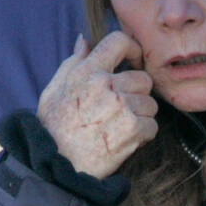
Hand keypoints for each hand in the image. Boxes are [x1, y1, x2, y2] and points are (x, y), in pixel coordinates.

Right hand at [35, 31, 158, 179]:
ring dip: (141, 117)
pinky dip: (143, 136)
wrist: (56, 164)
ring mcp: (121, 106)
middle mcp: (106, 84)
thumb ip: (72, 64)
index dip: (133, 49)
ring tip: (121, 128)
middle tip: (123, 110)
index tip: (134, 63)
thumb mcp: (54, 90)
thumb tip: (84, 41)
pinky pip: (152, 126)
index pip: (119, 41)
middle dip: (137, 94)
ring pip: (150, 104)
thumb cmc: (53, 129)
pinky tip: (126, 141)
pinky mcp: (132, 129)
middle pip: (143, 79)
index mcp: (87, 71)